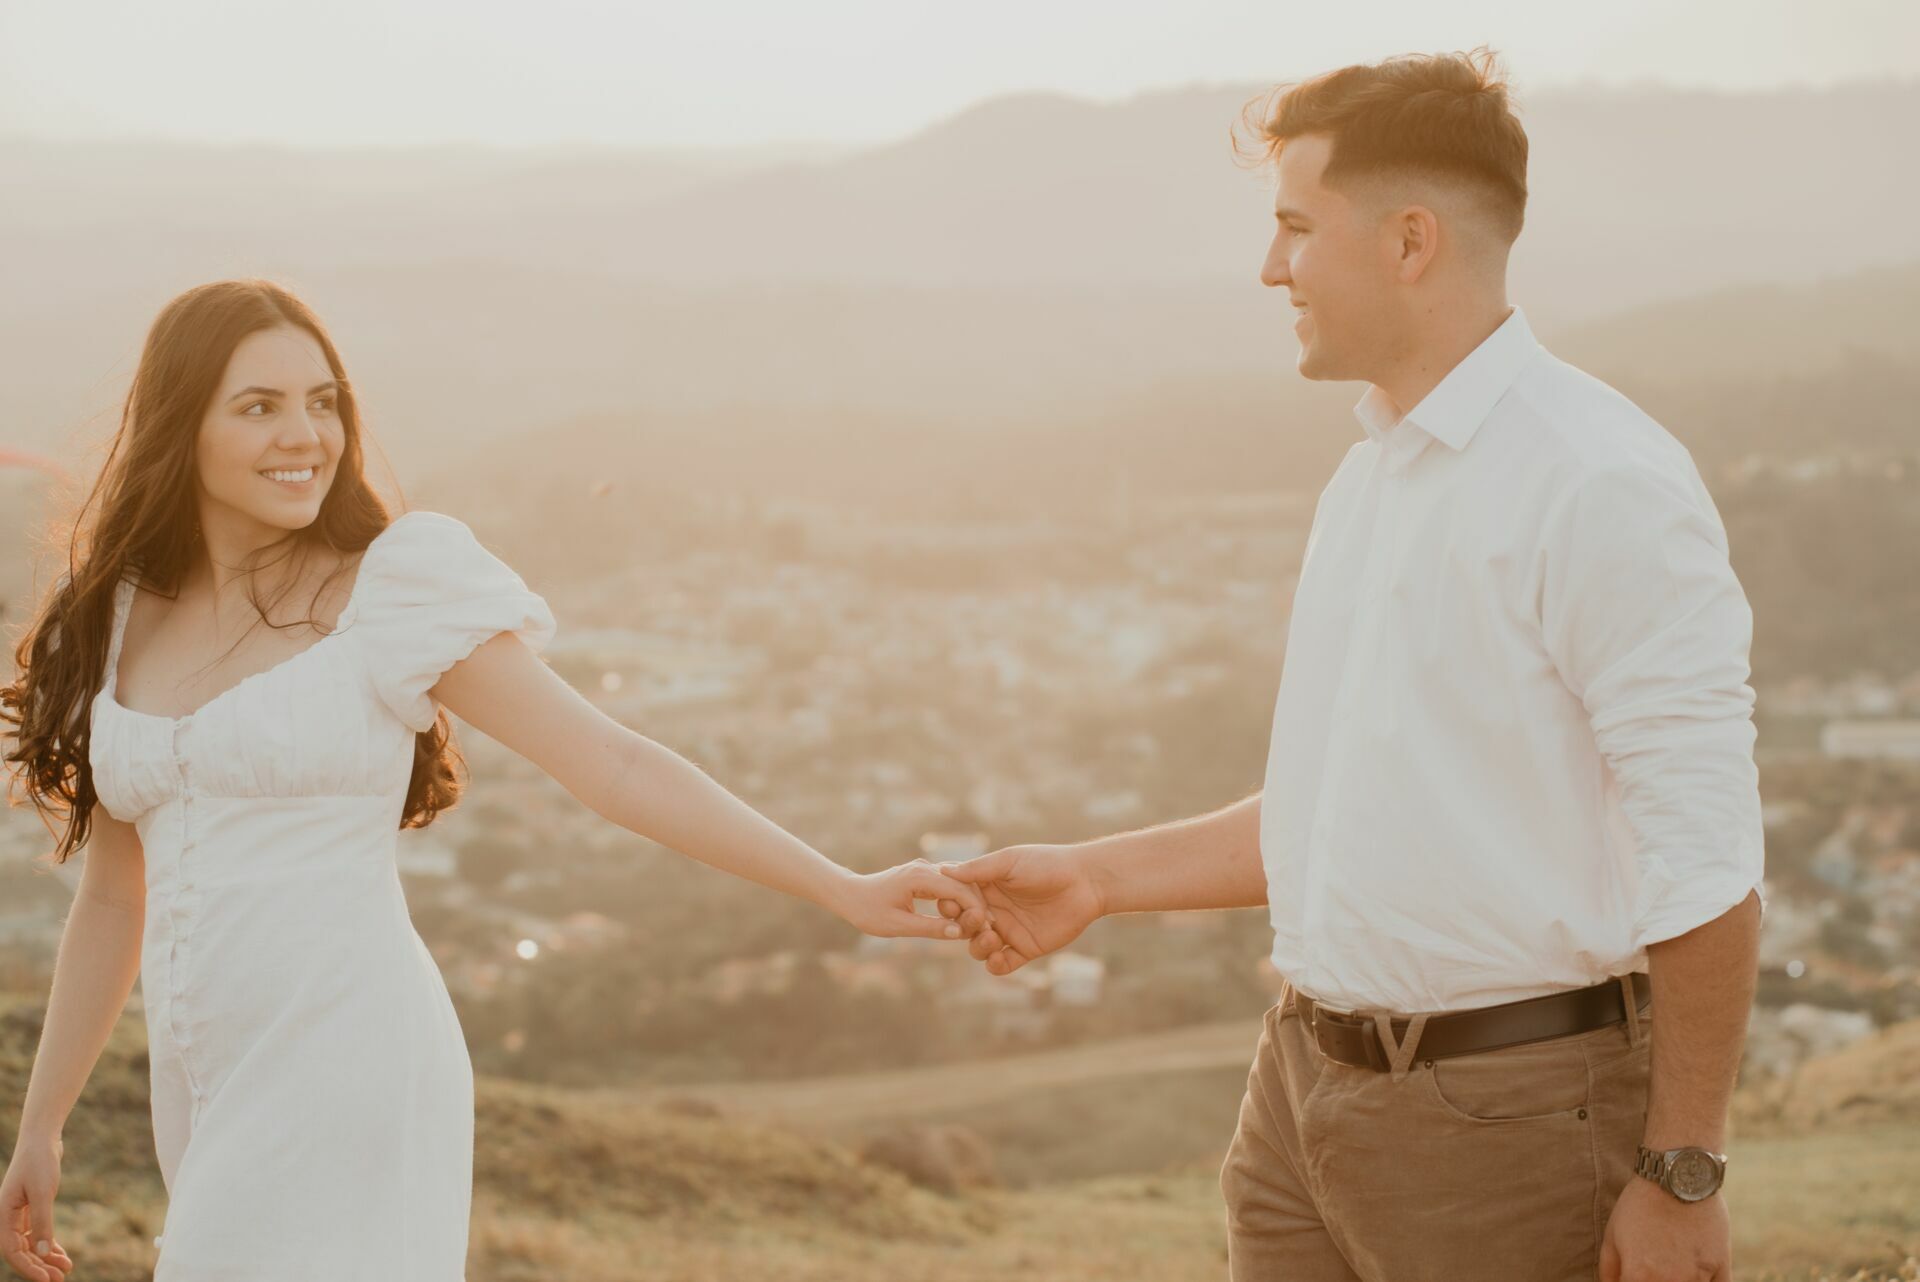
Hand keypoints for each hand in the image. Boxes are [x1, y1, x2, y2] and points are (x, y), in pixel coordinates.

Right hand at [2, 1133, 72, 1281]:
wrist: (42, 1138)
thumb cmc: (40, 1161)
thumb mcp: (43, 1192)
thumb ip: (42, 1223)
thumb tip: (43, 1253)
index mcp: (2, 1215)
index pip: (12, 1251)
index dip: (28, 1268)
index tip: (47, 1279)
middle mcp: (7, 1217)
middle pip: (21, 1251)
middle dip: (39, 1266)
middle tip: (60, 1279)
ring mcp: (18, 1214)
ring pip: (30, 1243)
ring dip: (46, 1257)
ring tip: (66, 1269)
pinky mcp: (31, 1208)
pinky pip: (37, 1233)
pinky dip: (48, 1244)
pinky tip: (61, 1254)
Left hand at [830, 858, 989, 939]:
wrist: (849, 895)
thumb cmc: (868, 911)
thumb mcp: (898, 925)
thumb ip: (929, 928)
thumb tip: (959, 933)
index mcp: (919, 876)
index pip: (958, 889)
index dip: (976, 908)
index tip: (988, 926)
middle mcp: (925, 868)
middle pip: (962, 883)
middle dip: (977, 904)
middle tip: (990, 926)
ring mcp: (925, 869)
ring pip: (957, 883)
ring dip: (969, 902)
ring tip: (981, 924)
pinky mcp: (923, 875)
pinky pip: (948, 886)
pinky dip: (958, 900)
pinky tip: (966, 916)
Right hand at [934, 843, 1104, 974]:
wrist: (1086, 881)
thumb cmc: (1047, 864)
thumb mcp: (1009, 861)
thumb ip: (978, 869)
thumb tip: (942, 870)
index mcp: (986, 887)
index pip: (956, 901)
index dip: (950, 906)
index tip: (952, 906)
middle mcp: (994, 910)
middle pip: (964, 927)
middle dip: (963, 926)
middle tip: (977, 920)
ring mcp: (1009, 931)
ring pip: (979, 948)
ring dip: (978, 947)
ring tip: (991, 938)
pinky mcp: (1026, 948)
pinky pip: (1003, 964)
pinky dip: (995, 965)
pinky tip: (998, 957)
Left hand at [1599, 1174, 1730, 1281]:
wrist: (1676, 1175)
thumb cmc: (1639, 1204)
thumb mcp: (1612, 1235)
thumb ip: (1609, 1271)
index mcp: (1639, 1277)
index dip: (1630, 1281)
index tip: (1633, 1272)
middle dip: (1654, 1279)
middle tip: (1653, 1264)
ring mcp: (1698, 1278)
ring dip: (1680, 1281)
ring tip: (1672, 1263)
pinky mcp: (1721, 1268)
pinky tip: (1695, 1271)